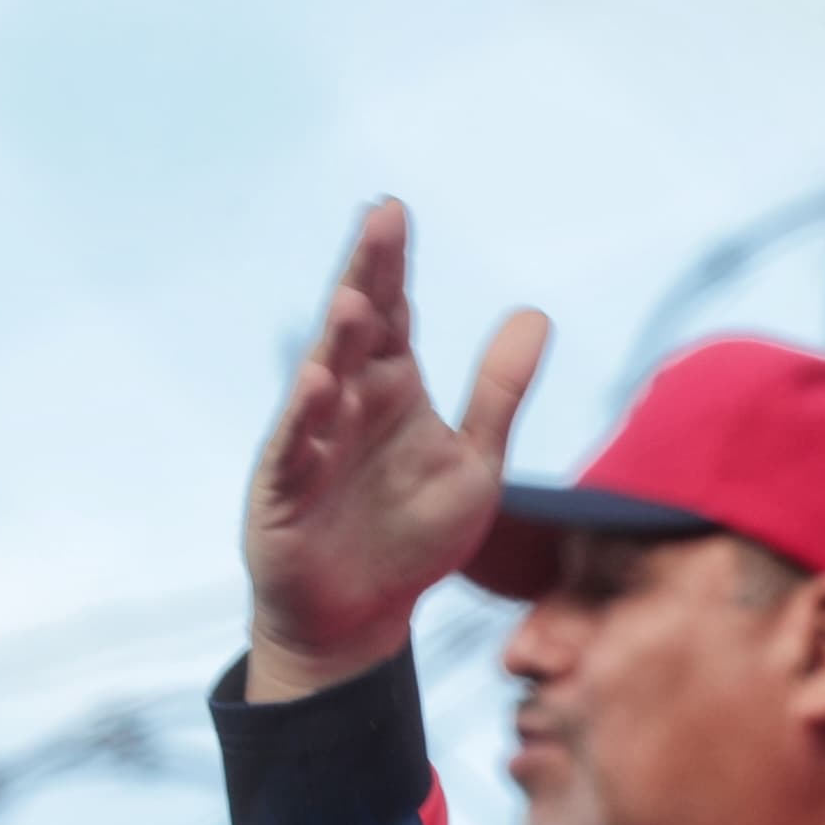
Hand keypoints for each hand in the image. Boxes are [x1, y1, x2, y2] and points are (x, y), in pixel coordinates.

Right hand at [242, 200, 548, 697]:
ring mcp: (311, 442)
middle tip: (379, 221)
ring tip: (358, 302)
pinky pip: (295, 450)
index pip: (394, 313)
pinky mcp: (286, 490)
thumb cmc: (414, 534)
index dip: (393, 264)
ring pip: (322, 380)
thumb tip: (537, 312)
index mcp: (392, 387)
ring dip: (337, 343)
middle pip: (356, 329)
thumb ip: (500, 392)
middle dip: (366, 277)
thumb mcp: (475, 461)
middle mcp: (348, 401)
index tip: (396, 209)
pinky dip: (305, 420)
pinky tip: (318, 385)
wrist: (363, 615)